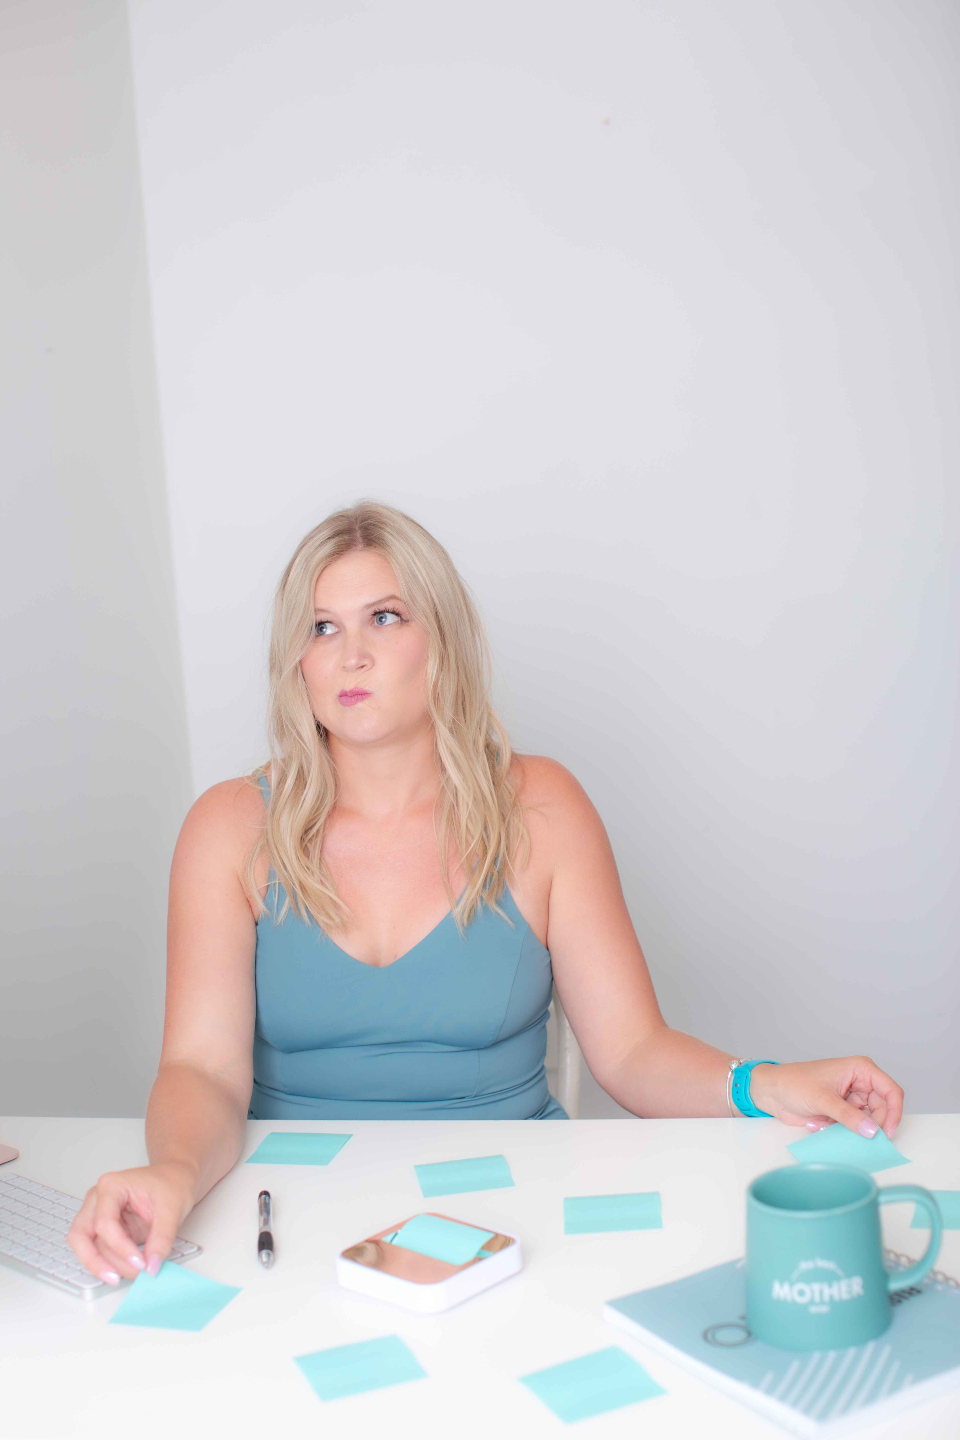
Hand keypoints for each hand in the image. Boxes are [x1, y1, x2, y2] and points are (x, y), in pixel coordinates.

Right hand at [67, 1160, 196, 1284]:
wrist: (176, 1178)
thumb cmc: (171, 1183)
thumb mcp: (173, 1208)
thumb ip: (162, 1239)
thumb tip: (151, 1266)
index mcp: (112, 1186)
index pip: (104, 1223)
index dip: (120, 1247)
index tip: (140, 1263)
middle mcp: (98, 1199)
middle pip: (80, 1235)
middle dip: (96, 1261)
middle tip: (116, 1278)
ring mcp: (97, 1214)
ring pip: (86, 1246)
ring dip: (104, 1265)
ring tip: (132, 1273)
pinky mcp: (104, 1229)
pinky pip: (97, 1250)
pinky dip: (108, 1263)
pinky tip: (125, 1270)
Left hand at [748, 1056, 903, 1138]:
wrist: (771, 1092)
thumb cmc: (794, 1083)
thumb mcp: (823, 1099)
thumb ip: (849, 1117)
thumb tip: (873, 1132)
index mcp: (860, 1069)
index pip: (891, 1091)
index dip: (895, 1112)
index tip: (889, 1132)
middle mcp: (860, 1083)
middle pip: (883, 1110)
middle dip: (871, 1125)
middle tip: (856, 1137)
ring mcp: (852, 1099)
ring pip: (869, 1122)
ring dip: (852, 1129)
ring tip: (828, 1124)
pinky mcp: (843, 1112)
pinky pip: (854, 1128)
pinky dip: (841, 1131)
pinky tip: (819, 1124)